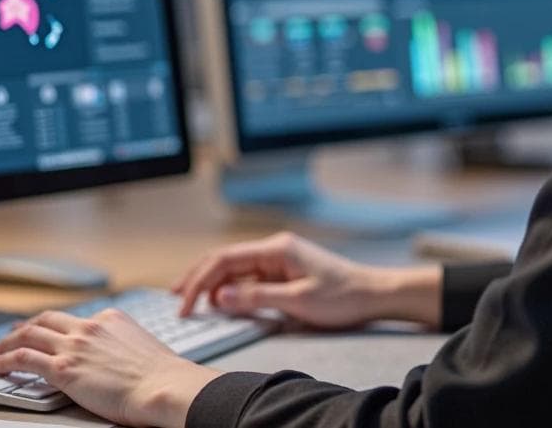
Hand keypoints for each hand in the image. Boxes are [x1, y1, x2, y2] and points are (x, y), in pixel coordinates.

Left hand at [0, 308, 218, 427]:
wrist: (162, 386)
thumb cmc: (160, 377)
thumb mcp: (142, 348)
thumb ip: (122, 347)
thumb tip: (117, 360)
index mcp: (109, 319)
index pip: (73, 319)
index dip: (52, 325)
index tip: (43, 330)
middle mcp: (88, 327)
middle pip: (46, 320)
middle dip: (25, 327)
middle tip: (12, 333)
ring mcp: (74, 346)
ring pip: (29, 335)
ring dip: (7, 342)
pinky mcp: (63, 368)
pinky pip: (24, 359)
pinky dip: (5, 360)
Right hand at [172, 232, 440, 329]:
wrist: (374, 294)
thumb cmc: (342, 296)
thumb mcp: (298, 302)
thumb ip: (256, 298)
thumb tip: (219, 295)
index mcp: (276, 248)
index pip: (224, 259)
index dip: (199, 280)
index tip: (185, 302)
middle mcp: (274, 248)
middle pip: (224, 259)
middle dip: (198, 277)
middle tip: (177, 299)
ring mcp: (278, 259)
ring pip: (235, 268)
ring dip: (212, 283)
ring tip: (192, 301)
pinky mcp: (284, 271)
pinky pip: (249, 277)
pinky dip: (231, 288)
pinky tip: (222, 300)